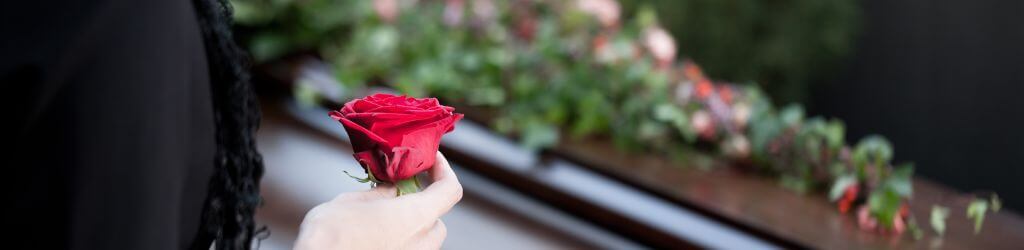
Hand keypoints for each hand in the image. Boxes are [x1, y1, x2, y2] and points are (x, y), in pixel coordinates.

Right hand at [294, 152, 462, 249]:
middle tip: (397, 190)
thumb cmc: (330, 235)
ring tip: (382, 215)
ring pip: (424, 239)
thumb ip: (381, 193)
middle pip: (437, 218)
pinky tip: (376, 235)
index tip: (431, 160)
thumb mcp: (353, 202)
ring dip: (411, 224)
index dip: (444, 171)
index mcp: (417, 217)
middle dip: (420, 204)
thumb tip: (392, 189)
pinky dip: (400, 240)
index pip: (450, 190)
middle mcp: (423, 243)